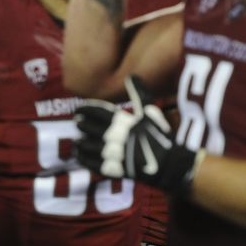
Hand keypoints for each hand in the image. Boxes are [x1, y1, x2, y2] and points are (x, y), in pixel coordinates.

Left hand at [74, 75, 199, 194]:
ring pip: (89, 147)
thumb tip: (132, 76)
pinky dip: (84, 159)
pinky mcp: (115, 170)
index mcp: (123, 121)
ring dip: (80, 143)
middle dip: (82, 125)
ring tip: (76, 141)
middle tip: (77, 122)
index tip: (78, 109)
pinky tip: (80, 156)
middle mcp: (115, 137)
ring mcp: (114, 154)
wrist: (170, 163)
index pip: (98, 112)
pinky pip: (93, 164)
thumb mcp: (150, 111)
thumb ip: (139, 94)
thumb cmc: (160, 135)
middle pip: (90, 128)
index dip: (86, 110)